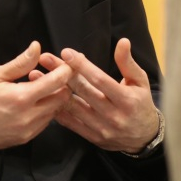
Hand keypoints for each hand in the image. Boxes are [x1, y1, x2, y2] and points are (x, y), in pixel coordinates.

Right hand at [0, 41, 72, 161]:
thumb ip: (20, 63)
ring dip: (52, 99)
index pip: (56, 83)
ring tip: (38, 89)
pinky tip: (31, 103)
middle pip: (61, 99)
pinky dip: (43, 111)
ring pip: (54, 112)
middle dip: (61, 86)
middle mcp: (28, 117)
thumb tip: (36, 47)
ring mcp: (28, 131)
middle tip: (52, 76)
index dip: (65, 71)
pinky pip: (44, 123)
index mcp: (20, 97)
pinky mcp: (25, 139)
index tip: (65, 65)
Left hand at [35, 38, 158, 153]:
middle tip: (45, 58)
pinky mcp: (93, 137)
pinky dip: (57, 110)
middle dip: (62, 73)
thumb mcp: (140, 82)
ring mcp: (101, 128)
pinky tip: (44, 97)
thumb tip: (123, 41)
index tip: (66, 53)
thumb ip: (128, 63)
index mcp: (126, 100)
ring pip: (73, 107)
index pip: (100, 80)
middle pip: (83, 91)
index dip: (82, 66)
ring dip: (53, 91)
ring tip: (36, 77)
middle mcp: (113, 115)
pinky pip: (71, 123)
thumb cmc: (141, 104)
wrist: (144, 138)